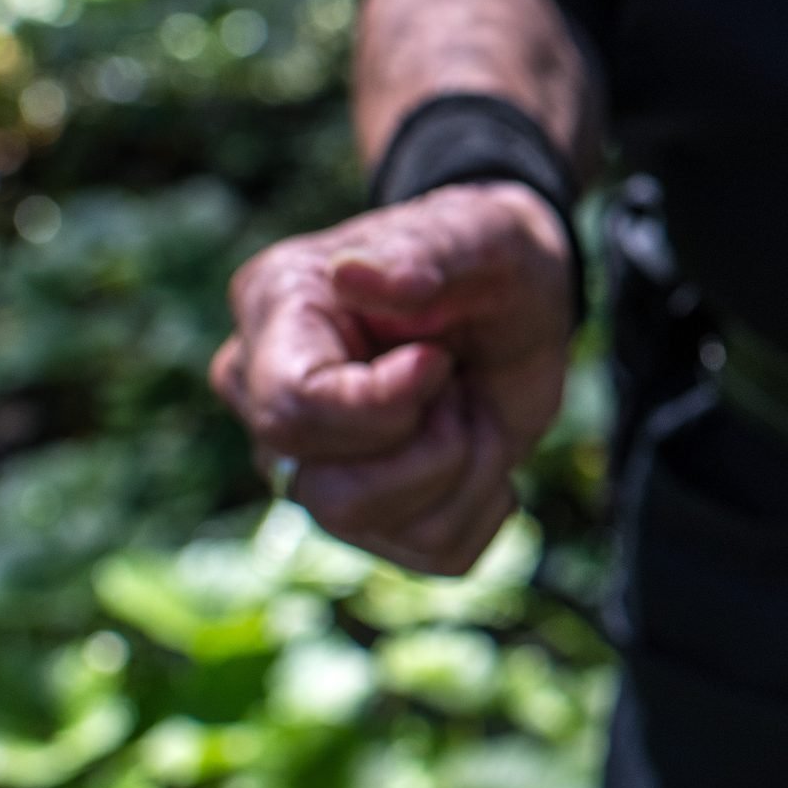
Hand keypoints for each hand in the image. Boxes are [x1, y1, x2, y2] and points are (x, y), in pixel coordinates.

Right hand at [209, 181, 572, 574]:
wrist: (521, 302)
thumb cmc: (487, 255)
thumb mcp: (480, 236)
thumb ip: (424, 252)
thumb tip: (353, 275)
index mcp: (274, 314)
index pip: (294, 410)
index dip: (383, 407)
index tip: (439, 362)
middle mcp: (267, 398)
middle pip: (323, 490)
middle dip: (426, 443)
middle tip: (455, 375)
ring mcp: (309, 463)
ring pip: (367, 528)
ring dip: (458, 472)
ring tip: (468, 407)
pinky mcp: (370, 512)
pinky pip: (433, 552)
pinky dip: (484, 504)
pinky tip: (481, 445)